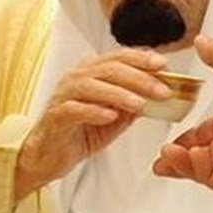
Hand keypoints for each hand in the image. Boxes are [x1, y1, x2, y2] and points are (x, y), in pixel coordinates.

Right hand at [15, 48, 170, 199]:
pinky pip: (74, 109)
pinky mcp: (56, 116)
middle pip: (109, 69)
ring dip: (118, 94)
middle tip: (161, 91)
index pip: (118, 57)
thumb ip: (134, 104)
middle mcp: (76, 78)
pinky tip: (110, 116)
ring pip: (91, 85)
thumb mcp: (115, 117)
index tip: (163, 65)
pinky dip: (94, 111)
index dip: (141, 58)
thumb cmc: (81, 131)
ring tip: (139, 104)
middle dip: (139, 78)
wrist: (49, 155)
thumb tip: (161, 96)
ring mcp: (64, 95)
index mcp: (91, 72)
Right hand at [152, 35, 212, 194]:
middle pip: (204, 158)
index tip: (171, 142)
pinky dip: (202, 171)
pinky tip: (190, 156)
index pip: (206, 134)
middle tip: (161, 162)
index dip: (187, 140)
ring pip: (209, 171)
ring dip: (185, 165)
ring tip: (169, 155)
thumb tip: (202, 43)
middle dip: (179, 161)